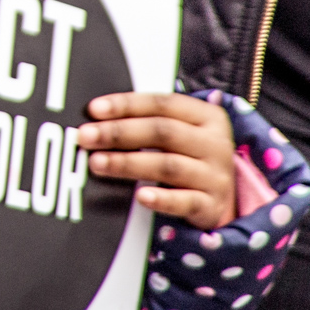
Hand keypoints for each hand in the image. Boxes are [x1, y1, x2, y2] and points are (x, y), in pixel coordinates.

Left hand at [78, 92, 235, 229]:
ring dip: (128, 163)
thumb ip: (146, 121)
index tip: (94, 109)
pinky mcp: (212, 206)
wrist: (223, 198)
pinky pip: (185, 201)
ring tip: (97, 163)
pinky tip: (140, 195)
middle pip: (162, 132)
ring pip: (168, 165)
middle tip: (86, 136)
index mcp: (205, 116)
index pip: (161, 103)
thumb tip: (96, 118)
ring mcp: (215, 176)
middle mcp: (214, 143)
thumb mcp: (179, 133)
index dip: (126, 104)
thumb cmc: (189, 156)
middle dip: (118, 132)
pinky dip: (162, 199)